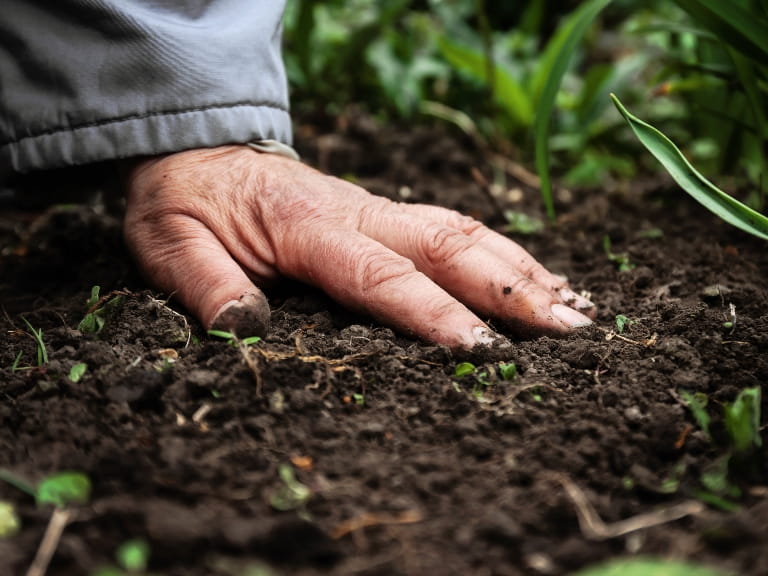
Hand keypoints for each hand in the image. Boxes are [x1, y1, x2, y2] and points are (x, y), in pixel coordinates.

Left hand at [123, 145, 593, 350]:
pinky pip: (454, 228)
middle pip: (448, 245)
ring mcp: (377, 209)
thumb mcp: (170, 246)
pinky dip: (503, 253)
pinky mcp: (384, 213)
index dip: (434, 313)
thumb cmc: (185, 204)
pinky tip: (536, 277)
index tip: (484, 352)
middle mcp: (358, 212)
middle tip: (572, 331)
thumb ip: (206, 287)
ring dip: (522, 269)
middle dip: (512, 289)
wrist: (197, 152)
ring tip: (576, 307)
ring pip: (463, 231)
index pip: (381, 275)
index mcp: (307, 227)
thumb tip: (246, 332)